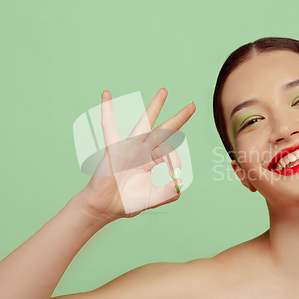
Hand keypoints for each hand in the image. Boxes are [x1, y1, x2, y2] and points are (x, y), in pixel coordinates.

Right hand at [77, 88, 194, 222]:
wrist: (106, 207)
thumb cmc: (129, 201)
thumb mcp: (155, 198)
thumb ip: (170, 192)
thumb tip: (180, 180)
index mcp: (153, 161)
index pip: (170, 153)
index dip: (175, 163)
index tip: (174, 175)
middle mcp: (143, 151)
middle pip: (164, 130)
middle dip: (179, 118)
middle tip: (192, 106)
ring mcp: (130, 147)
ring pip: (145, 123)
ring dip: (155, 106)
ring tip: (164, 91)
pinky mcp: (114, 148)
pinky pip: (109, 126)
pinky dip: (107, 110)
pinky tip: (107, 94)